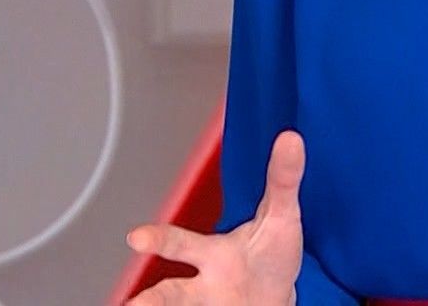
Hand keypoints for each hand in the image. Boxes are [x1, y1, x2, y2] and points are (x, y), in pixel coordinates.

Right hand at [125, 129, 309, 305]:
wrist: (277, 299)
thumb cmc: (270, 257)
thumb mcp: (281, 217)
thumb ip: (282, 180)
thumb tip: (291, 138)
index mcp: (213, 254)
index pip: (180, 243)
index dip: (157, 240)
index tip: (137, 238)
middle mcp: (205, 284)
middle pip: (171, 294)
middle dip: (152, 301)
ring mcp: (211, 304)